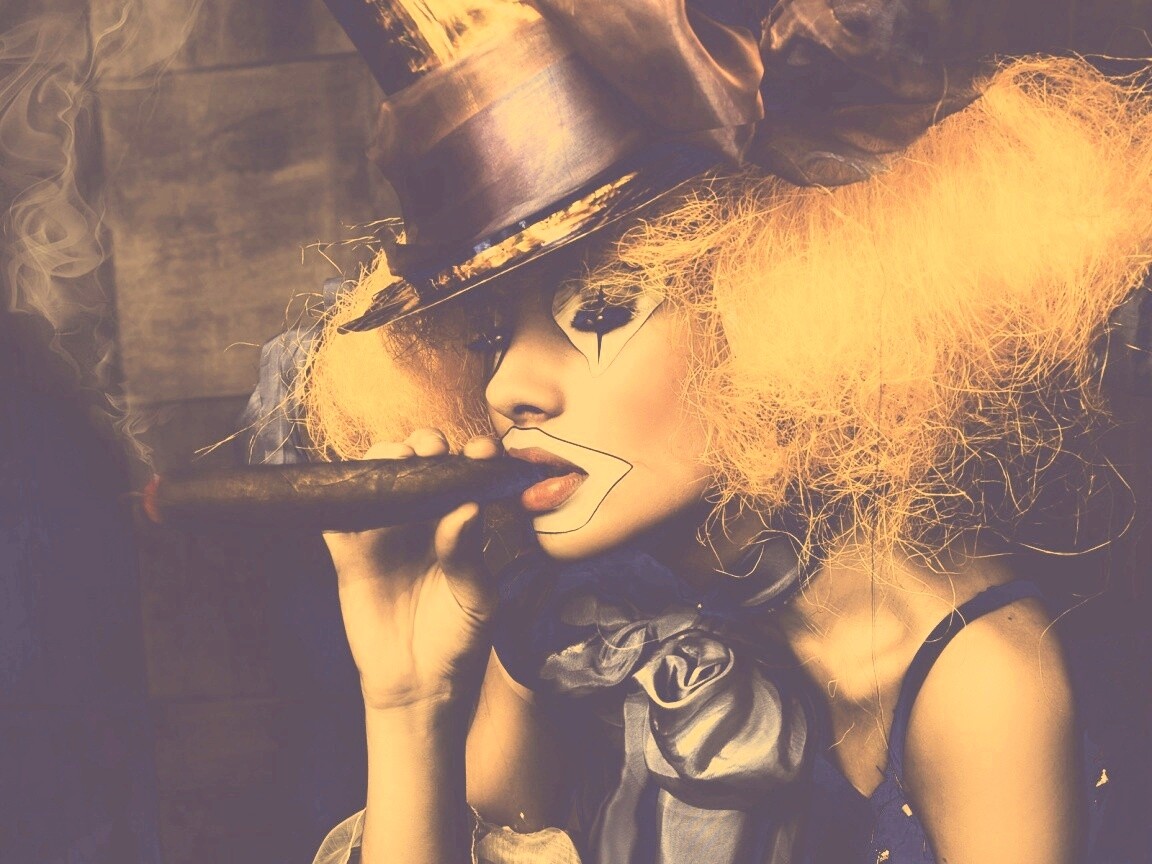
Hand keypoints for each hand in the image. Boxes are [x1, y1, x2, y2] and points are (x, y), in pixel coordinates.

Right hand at [323, 429, 502, 710]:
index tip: (482, 451)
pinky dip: (336, 496)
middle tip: (433, 448)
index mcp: (460, 523)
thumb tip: (466, 507)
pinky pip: (337, 516)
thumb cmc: (459, 639)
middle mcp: (423, 519)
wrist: (420, 686)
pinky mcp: (350, 553)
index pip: (466, 477)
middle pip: (419, 465)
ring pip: (377, 478)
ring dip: (383, 458)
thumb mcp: (475, 599)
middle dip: (426, 445)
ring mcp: (385, 532)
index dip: (473, 456)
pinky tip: (347, 487)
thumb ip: (467, 554)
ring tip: (397, 459)